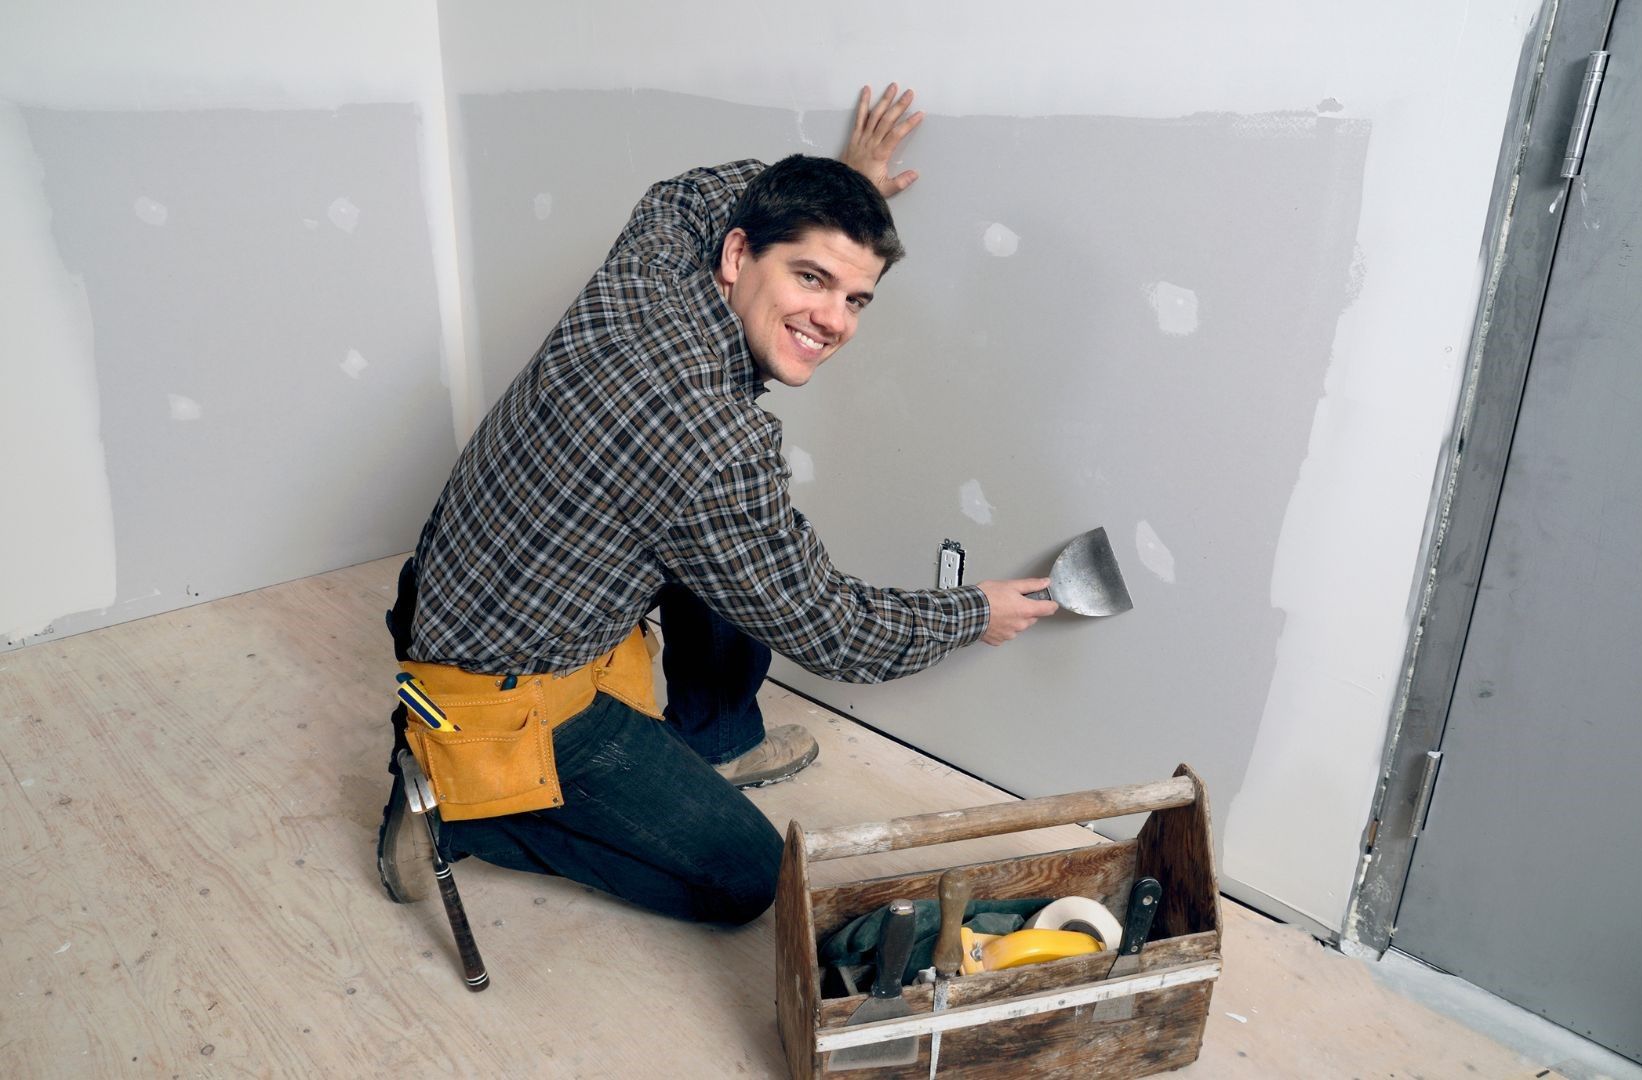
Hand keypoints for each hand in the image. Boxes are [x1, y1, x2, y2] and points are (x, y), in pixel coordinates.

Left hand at [840, 83, 925, 197]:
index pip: (897, 134)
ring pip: (874, 115)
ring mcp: (862, 137)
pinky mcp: (854, 136)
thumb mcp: (885, 190)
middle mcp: (871, 142)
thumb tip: (915, 174)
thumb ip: (900, 182)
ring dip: (884, 100)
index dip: (909, 123)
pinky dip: (863, 103)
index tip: (920, 114)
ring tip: (893, 87)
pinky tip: (866, 90)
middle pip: (887, 120)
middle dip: (899, 105)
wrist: (842, 187)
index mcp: (880, 154)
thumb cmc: (864, 188)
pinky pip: (859, 117)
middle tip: (910, 93)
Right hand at [976, 579, 1057, 645]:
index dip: (1051, 603)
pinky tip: (995, 618)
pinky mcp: (999, 640)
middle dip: (1026, 610)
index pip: (1049, 609)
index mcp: (1026, 610)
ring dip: (1014, 619)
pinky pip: (1006, 633)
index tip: (1050, 602)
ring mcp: (1010, 633)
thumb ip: (1030, 584)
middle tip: (1013, 601)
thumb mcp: (1010, 585)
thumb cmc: (985, 598)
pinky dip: (1002, 627)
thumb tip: (1044, 582)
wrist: (967, 612)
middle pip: (1032, 617)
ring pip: (1019, 626)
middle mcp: (1021, 624)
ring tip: (1000, 609)